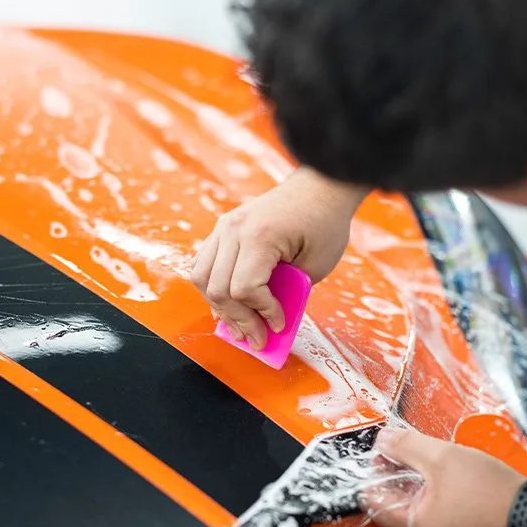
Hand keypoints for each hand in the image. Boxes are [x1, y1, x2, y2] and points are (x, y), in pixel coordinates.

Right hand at [191, 167, 367, 348]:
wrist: (321, 187)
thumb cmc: (325, 223)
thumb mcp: (315, 265)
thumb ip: (289, 293)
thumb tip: (268, 321)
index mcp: (258, 235)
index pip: (244, 289)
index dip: (261, 313)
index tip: (279, 323)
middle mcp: (234, 228)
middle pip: (217, 288)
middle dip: (237, 320)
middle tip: (256, 339)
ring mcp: (225, 225)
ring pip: (201, 277)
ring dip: (218, 306)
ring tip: (238, 325)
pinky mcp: (224, 227)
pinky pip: (204, 263)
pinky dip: (213, 287)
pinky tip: (228, 304)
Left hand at [364, 428, 525, 526]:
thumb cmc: (491, 493)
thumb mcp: (439, 456)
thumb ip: (403, 444)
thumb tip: (382, 438)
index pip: (370, 497)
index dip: (372, 469)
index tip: (380, 451)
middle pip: (387, 497)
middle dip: (391, 468)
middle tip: (400, 447)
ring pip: (406, 499)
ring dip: (409, 474)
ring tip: (421, 455)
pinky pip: (423, 504)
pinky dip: (424, 484)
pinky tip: (434, 468)